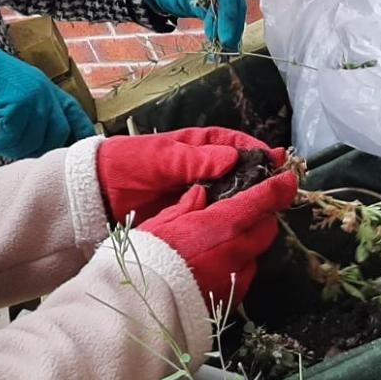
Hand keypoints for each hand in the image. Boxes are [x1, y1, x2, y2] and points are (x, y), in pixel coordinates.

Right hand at [0, 39, 95, 160]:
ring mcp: (33, 99)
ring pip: (33, 141)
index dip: (80, 132)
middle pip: (57, 135)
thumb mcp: (20, 90)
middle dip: (36, 148)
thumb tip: (42, 139)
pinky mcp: (18, 107)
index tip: (78, 147)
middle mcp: (44, 93)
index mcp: (47, 88)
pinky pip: (12, 139)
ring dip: (9, 147)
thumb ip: (35, 110)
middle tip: (13, 148)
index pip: (74, 113)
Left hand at [98, 127, 284, 224]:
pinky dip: (230, 224)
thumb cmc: (128, 164)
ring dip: (249, 205)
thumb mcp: (160, 158)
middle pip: (243, 174)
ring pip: (233, 198)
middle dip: (262, 182)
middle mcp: (206, 169)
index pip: (238, 146)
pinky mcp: (192, 217)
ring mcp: (201, 194)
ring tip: (269, 215)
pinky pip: (217, 219)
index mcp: (200, 147)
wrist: (97, 193)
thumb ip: (193, 160)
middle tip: (283, 194)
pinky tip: (242, 233)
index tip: (278, 163)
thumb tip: (232, 158)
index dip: (259, 153)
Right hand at [138, 172, 296, 306]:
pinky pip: (243, 275)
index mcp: (223, 225)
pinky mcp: (234, 298)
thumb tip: (201, 194)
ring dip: (247, 244)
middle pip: (266, 228)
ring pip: (255, 253)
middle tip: (246, 211)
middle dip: (262, 217)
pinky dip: (237, 266)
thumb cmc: (150, 259)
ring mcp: (238, 277)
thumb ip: (187, 205)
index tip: (288, 179)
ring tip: (223, 243)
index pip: (262, 201)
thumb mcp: (162, 222)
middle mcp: (239, 251)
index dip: (280, 188)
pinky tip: (216, 266)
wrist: (147, 306)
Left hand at [145, 0, 247, 52]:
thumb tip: (216, 36)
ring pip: (236, 14)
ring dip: (232, 33)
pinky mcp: (227, 1)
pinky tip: (223, 43)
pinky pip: (231, 17)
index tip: (226, 39)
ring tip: (226, 50)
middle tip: (227, 49)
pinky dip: (227, 31)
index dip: (229, 19)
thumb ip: (202, 11)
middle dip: (233, 30)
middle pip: (236, 6)